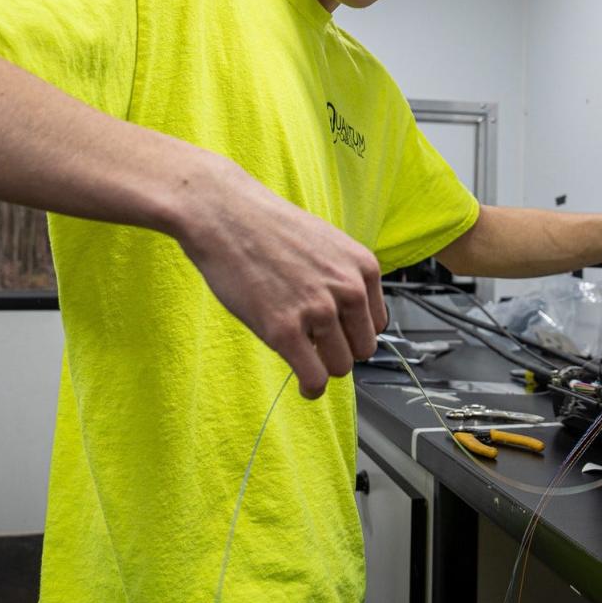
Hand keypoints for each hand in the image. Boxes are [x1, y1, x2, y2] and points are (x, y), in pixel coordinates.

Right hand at [180, 155, 387, 397]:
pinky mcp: (284, 330)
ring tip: (305, 360)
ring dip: (323, 368)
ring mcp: (317, 310)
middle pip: (362, 348)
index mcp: (363, 267)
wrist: (224, 214)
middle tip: (316, 348)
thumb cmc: (267, 227)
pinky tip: (304, 387)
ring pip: (340, 366)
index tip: (336, 335)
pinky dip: (311, 388)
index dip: (353, 332)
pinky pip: (314, 377)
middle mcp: (348, 289)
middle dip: (340, 351)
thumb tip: (347, 318)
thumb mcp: (325, 244)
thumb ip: (343, 278)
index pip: (376, 323)